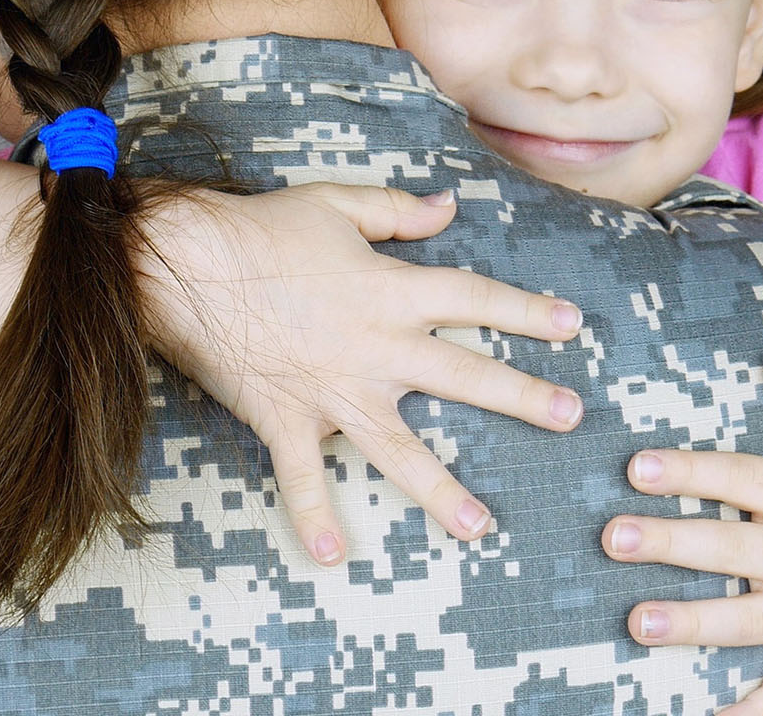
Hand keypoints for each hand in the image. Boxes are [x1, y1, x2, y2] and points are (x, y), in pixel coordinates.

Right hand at [137, 183, 583, 566]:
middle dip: (521, 397)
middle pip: (463, 374)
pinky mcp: (287, 419)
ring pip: (399, 448)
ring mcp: (333, 391)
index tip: (573, 324)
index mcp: (391, 291)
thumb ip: (397, 210)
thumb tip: (448, 206)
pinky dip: (312, 516)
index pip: (475, 299)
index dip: (526, 311)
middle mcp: (375, 347)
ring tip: (483, 527)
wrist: (189, 265)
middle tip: (570, 417)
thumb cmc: (262, 229)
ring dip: (442, 490)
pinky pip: (302, 477)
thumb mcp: (337, 204)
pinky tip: (330, 557)